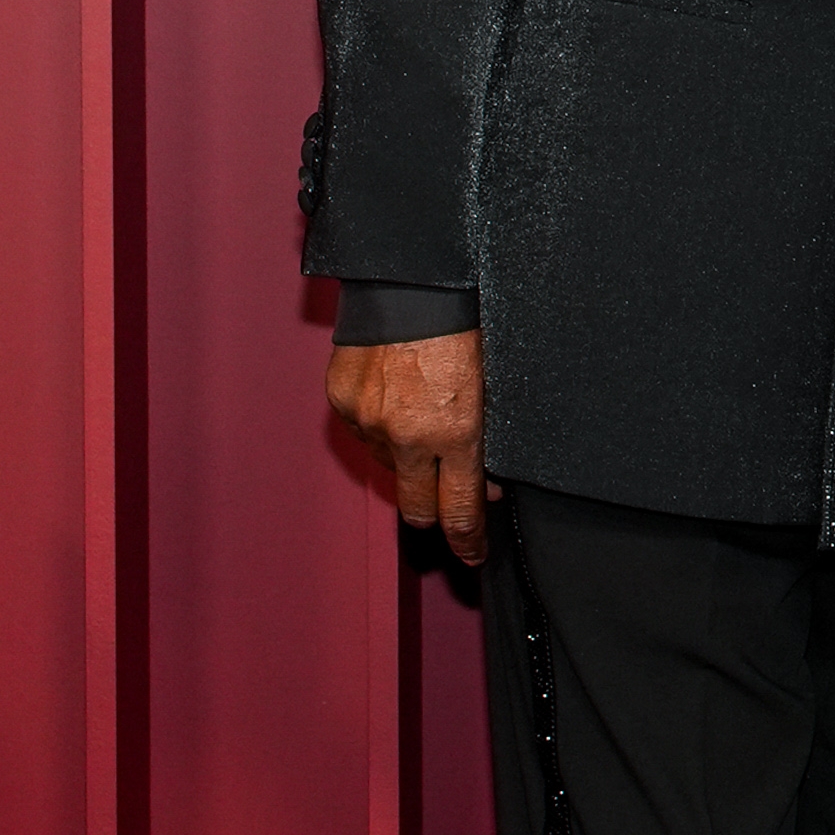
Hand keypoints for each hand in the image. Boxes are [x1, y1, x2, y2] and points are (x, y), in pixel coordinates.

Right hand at [327, 329, 495, 565]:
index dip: (469, 541)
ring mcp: (369, 421)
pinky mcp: (342, 403)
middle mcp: (407, 435)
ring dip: (408, 459)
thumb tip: (486, 484)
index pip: (459, 510)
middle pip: (417, 508)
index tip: (474, 554)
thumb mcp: (492, 386)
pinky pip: (364, 434)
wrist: (412, 280)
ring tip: (424, 418)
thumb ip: (487, 439)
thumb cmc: (464, 324)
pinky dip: (381, 427)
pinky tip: (397, 399)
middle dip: (435, 512)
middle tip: (448, 503)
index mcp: (454, 432)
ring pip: (389, 467)